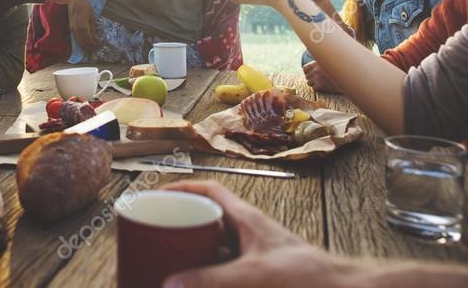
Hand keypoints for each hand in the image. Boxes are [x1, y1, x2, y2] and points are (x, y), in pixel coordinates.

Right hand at [69, 0, 100, 54]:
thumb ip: (93, 28)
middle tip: (95, 52)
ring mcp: (73, 29)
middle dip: (90, 48)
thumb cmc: (85, 6)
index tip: (99, 47)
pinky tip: (83, 45)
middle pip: (84, 42)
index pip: (90, 39)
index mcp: (84, 26)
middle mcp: (78, 29)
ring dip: (85, 47)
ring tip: (89, 51)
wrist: (75, 1)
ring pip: (79, 41)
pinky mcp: (71, 27)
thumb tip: (97, 38)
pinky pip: (76, 38)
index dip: (94, 44)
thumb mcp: (92, 16)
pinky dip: (80, 43)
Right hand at [162, 181, 359, 287]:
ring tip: (171, 263)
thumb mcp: (254, 276)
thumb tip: (170, 284)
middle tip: (158, 235)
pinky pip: (228, 270)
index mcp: (246, 220)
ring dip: (196, 253)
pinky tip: (201, 286)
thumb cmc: (309, 277)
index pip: (210, 190)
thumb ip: (213, 280)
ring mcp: (255, 256)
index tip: (158, 197)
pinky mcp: (260, 277)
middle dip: (183, 224)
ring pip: (217, 247)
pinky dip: (212, 276)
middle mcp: (249, 234)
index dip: (182, 189)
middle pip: (209, 219)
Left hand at [303, 60, 342, 93]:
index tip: (312, 74)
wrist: (346, 78)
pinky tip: (323, 86)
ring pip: (309, 83)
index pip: (304, 68)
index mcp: (316, 63)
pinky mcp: (320, 85)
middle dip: (311, 78)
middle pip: (307, 76)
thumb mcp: (327, 60)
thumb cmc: (337, 69)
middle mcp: (316, 70)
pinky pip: (314, 88)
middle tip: (318, 79)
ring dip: (314, 83)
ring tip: (320, 83)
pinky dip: (317, 88)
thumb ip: (319, 56)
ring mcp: (317, 78)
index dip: (308, 72)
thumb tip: (309, 50)